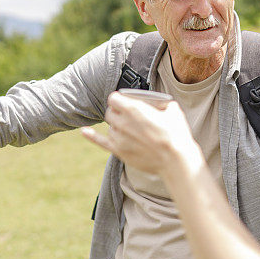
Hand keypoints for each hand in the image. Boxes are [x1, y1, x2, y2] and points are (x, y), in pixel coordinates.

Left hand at [82, 92, 201, 177]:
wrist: (175, 160)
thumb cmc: (176, 134)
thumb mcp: (172, 110)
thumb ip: (159, 103)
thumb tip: (157, 104)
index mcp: (133, 108)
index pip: (114, 98)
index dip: (119, 99)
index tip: (124, 102)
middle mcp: (122, 122)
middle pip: (110, 112)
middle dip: (117, 113)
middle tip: (127, 117)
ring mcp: (118, 137)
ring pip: (110, 128)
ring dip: (117, 127)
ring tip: (131, 132)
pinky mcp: (119, 151)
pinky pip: (100, 141)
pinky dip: (91, 136)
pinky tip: (83, 131)